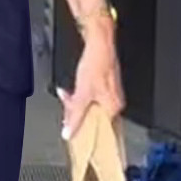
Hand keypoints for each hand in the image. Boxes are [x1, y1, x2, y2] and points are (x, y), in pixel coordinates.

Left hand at [57, 15, 124, 139]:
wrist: (99, 43)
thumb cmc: (96, 64)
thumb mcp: (81, 95)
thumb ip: (74, 116)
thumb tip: (68, 132)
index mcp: (113, 107)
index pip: (100, 130)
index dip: (86, 133)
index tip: (76, 137)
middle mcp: (114, 102)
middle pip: (93, 118)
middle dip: (77, 115)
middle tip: (67, 113)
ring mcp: (110, 93)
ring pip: (90, 107)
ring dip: (76, 104)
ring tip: (67, 97)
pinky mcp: (104, 85)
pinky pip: (91, 97)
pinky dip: (80, 95)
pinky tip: (71, 91)